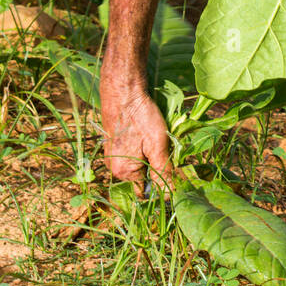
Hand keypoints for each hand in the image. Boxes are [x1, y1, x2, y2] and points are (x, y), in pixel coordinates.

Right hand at [100, 60, 173, 197]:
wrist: (123, 90)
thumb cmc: (140, 117)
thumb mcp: (157, 145)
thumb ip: (163, 171)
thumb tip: (171, 194)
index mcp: (124, 172)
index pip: (144, 191)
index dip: (160, 185)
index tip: (173, 173)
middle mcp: (114, 167)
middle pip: (141, 176)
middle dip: (155, 167)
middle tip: (166, 148)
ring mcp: (112, 154)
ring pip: (137, 163)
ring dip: (148, 155)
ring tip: (156, 137)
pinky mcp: (113, 142)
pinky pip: (130, 152)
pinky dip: (141, 146)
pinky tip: (146, 131)